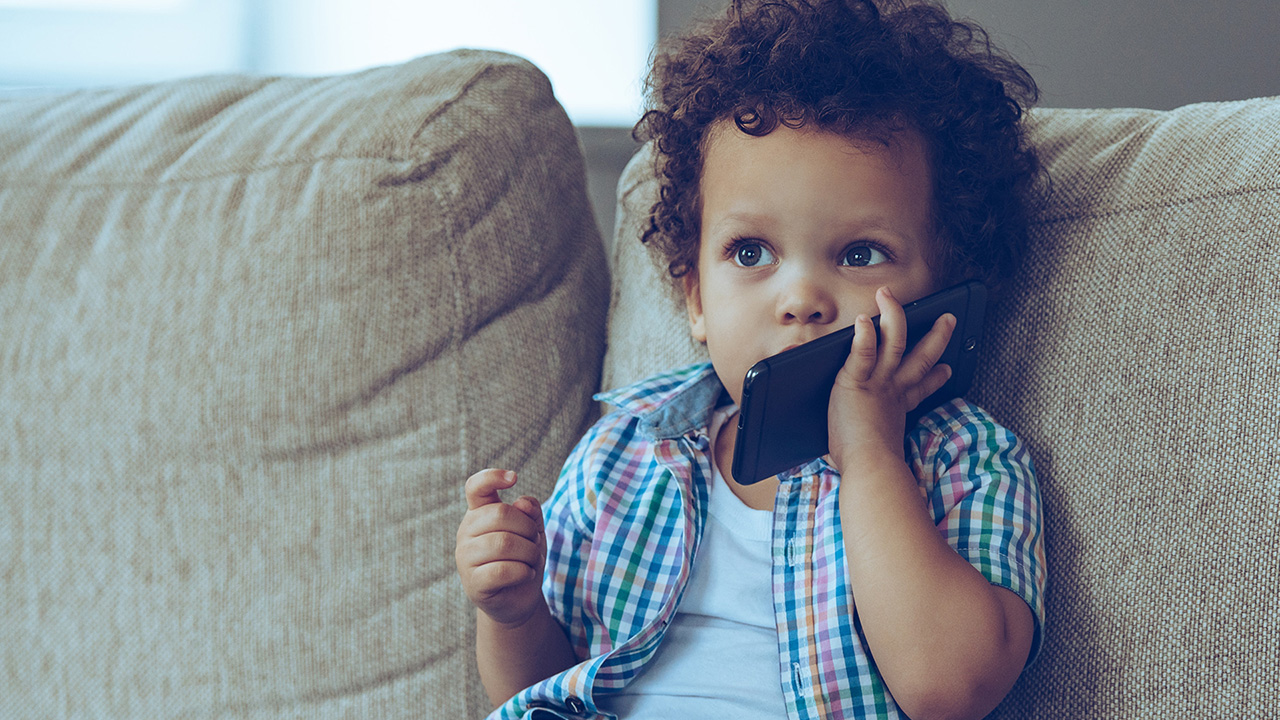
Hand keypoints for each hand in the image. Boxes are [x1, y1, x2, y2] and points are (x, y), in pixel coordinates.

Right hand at [455, 469, 548, 626]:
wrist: (518, 599)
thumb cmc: (523, 557)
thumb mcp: (533, 530)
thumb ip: (530, 512)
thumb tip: (521, 503)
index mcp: (478, 514)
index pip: (476, 487)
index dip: (492, 477)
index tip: (513, 478)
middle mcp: (466, 532)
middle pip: (500, 514)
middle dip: (527, 527)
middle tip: (534, 541)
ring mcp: (466, 558)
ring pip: (503, 543)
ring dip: (529, 551)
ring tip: (532, 560)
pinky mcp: (473, 583)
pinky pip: (502, 570)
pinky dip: (523, 571)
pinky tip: (526, 574)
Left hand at [827, 287, 954, 472]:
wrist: (869, 471)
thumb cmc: (868, 468)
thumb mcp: (875, 452)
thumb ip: (873, 446)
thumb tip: (868, 464)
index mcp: (898, 409)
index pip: (920, 388)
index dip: (935, 379)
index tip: (946, 371)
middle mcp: (892, 392)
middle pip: (920, 358)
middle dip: (936, 337)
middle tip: (949, 319)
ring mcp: (878, 384)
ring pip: (893, 343)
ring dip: (895, 317)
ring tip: (889, 296)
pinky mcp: (856, 383)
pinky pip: (863, 353)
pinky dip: (865, 335)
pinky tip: (864, 320)